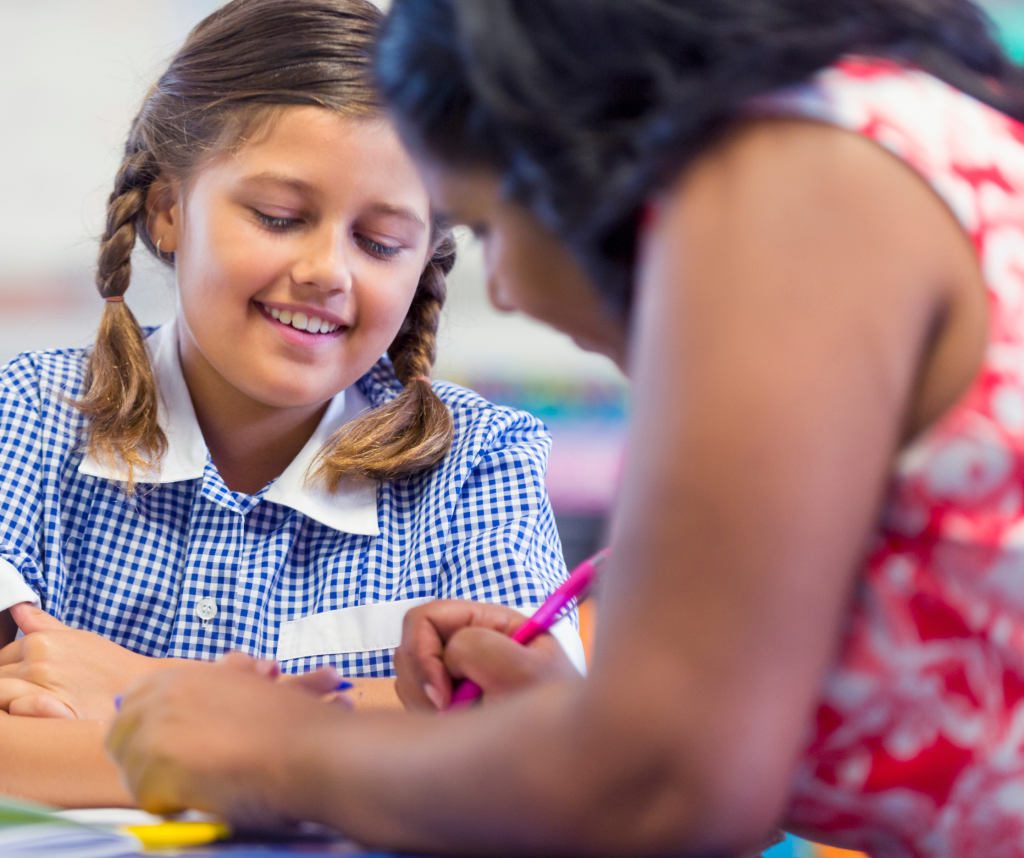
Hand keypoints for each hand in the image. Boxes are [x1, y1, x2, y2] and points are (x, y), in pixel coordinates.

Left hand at [0, 603, 161, 719]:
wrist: (140, 688)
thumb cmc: (110, 666)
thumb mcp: (78, 638)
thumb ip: (42, 624)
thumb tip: (19, 608)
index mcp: (40, 642)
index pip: (0, 659)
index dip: (7, 673)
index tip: (23, 683)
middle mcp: (37, 662)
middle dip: (5, 688)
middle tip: (31, 695)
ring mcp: (42, 687)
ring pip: (0, 696)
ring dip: (8, 703)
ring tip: (32, 708)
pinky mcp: (51, 711)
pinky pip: (17, 711)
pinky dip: (20, 714)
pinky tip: (38, 716)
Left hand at [106, 654, 342, 822]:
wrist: (312, 749)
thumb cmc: (292, 727)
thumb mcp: (252, 687)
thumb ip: (229, 676)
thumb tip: (228, 665)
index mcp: (182, 675)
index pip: (131, 702)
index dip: (144, 729)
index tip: (163, 748)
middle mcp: (163, 694)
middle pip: (119, 735)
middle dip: (141, 757)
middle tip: (175, 773)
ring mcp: (157, 727)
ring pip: (133, 771)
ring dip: (162, 784)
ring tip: (201, 784)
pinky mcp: (159, 764)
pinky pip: (147, 797)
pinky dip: (172, 805)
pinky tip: (202, 797)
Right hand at [394, 600, 577, 711]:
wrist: (570, 753)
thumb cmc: (554, 712)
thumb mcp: (522, 673)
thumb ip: (479, 648)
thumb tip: (449, 655)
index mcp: (488, 622)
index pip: (427, 618)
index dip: (423, 652)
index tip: (441, 693)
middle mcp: (470, 640)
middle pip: (410, 645)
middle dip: (420, 681)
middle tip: (448, 713)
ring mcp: (458, 671)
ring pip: (409, 675)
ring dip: (423, 703)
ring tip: (460, 720)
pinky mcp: (451, 698)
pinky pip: (416, 701)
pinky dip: (425, 717)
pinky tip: (456, 728)